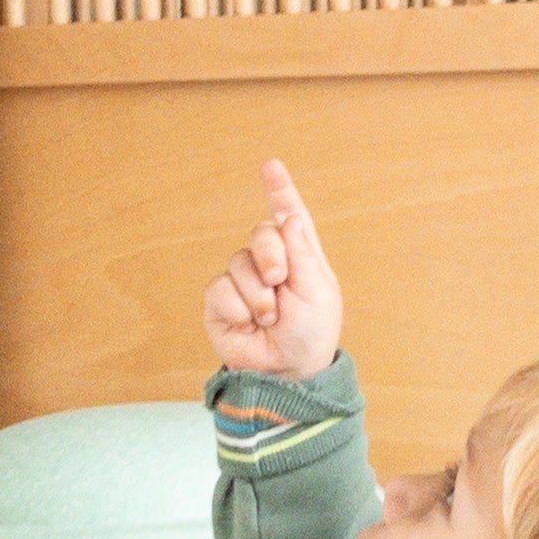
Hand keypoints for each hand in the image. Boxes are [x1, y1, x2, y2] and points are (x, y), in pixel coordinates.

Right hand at [204, 158, 343, 378]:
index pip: (288, 215)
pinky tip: (249, 325)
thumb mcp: (318, 292)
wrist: (287, 371)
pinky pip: (221, 290)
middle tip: (280, 284)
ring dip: (258, 295)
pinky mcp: (220, 301)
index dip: (279, 190)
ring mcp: (242, 280)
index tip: (271, 166)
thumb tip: (289, 217)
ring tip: (269, 318)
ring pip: (239, 263)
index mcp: (299, 255)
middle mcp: (268, 261)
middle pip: (260, 233)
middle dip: (271, 256)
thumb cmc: (310, 333)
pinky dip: (239, 310)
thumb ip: (302, 253)